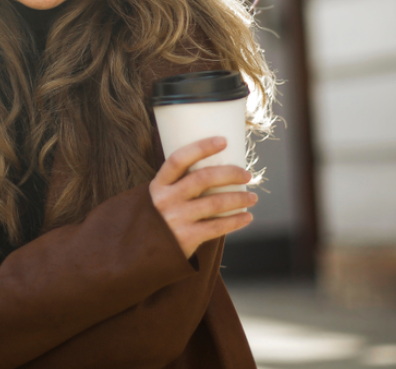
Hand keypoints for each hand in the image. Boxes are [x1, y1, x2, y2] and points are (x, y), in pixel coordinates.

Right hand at [149, 136, 256, 257]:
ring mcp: (175, 220)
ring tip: (253, 197)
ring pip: (215, 203)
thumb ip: (178, 185)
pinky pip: (217, 227)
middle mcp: (165, 200)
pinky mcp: (186, 239)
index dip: (201, 147)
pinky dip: (235, 221)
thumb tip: (218, 168)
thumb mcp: (159, 197)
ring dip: (239, 198)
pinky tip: (247, 217)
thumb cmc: (159, 219)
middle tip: (247, 175)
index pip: (178, 159)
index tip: (223, 140)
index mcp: (158, 184)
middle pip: (202, 178)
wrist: (142, 254)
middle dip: (230, 173)